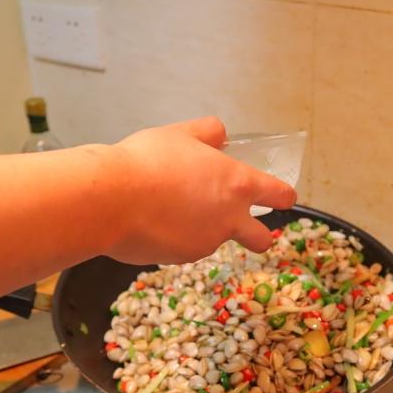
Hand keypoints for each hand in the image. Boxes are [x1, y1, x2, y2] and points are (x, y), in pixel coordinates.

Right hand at [108, 117, 296, 263]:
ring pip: (215, 240)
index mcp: (236, 184)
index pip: (278, 195)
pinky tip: (152, 221)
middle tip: (243, 225)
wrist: (110, 200)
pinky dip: (175, 239)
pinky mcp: (180, 259)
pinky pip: (185, 249)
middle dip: (259, 236)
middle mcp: (228, 219)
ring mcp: (206, 243)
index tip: (280, 196)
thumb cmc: (146, 162)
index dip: (282, 195)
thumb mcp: (179, 134)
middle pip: (262, 239)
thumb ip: (206, 133)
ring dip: (203, 229)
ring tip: (169, 207)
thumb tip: (220, 135)